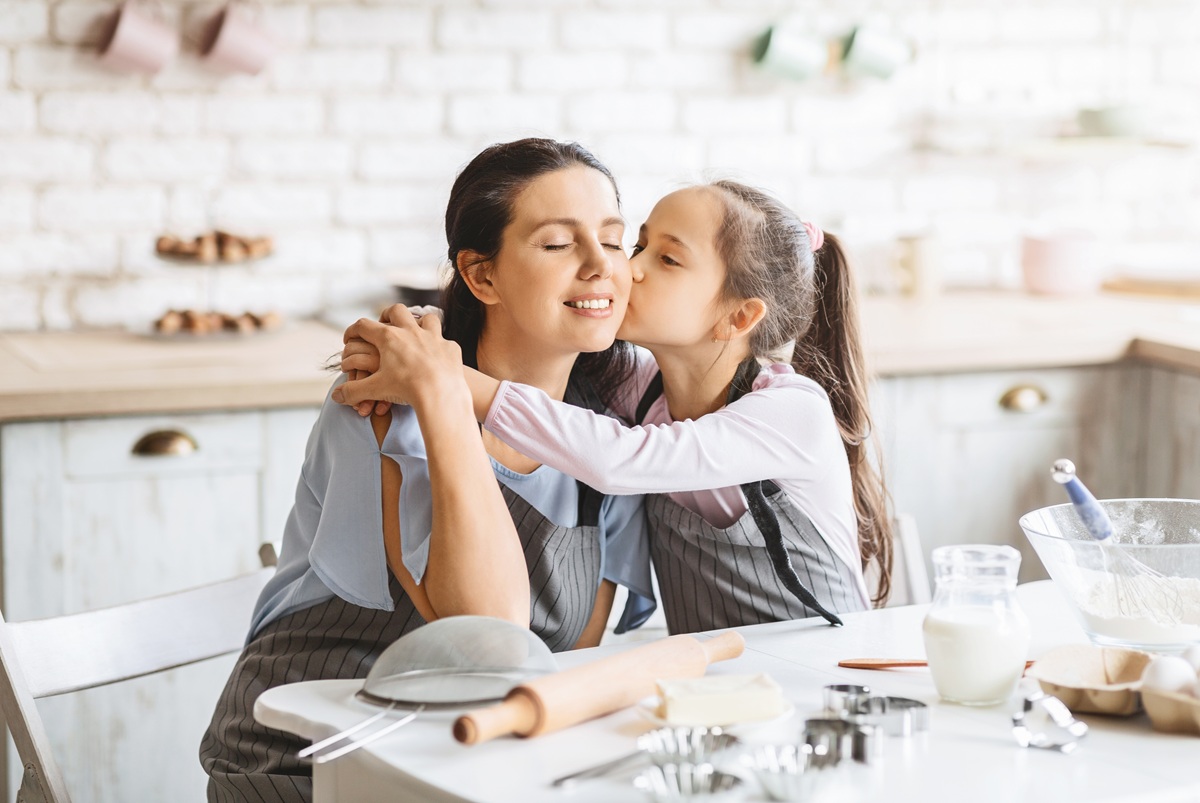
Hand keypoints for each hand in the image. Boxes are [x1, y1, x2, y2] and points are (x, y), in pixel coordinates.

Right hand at [333, 307, 465, 411]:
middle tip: (384, 326)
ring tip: (415, 334)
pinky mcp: (451, 348)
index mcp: (389, 338)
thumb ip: (353, 392)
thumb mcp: (375, 390)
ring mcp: (434, 337)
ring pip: (426, 318)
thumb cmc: (406, 389)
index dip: (352, 330)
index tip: (348, 337)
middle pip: (396, 311)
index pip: (364, 326)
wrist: (441, 394)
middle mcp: (411, 331)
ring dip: (419, 323)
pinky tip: (437, 355)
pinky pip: (445, 341)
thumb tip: (336, 396)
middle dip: (387, 315)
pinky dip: (439, 346)